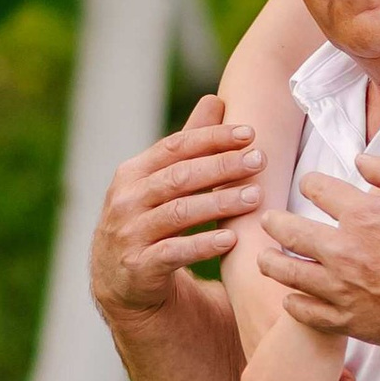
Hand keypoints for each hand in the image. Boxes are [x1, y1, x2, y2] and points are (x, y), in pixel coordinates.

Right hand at [90, 100, 261, 318]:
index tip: (249, 133)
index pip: (175, 146)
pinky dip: (203, 245)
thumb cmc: (150, 220)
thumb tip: (216, 100)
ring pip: (180, 212)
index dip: (212, 137)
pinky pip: (174, 252)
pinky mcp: (139, 266)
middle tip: (259, 161)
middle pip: (179, 176)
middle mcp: (127, 199)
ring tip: (255, 197)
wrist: (119, 281)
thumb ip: (188, 145)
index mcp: (133, 173)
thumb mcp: (161, 181)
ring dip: (219, 203)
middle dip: (222, 166)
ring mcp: (130, 233)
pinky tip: (231, 240)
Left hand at [257, 152, 379, 347]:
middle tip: (269, 221)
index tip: (310, 187)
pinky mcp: (349, 320)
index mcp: (361, 212)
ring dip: (271, 262)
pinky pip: (305, 313)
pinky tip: (292, 297)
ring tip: (266, 259)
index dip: (311, 184)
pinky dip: (293, 303)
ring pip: (287, 272)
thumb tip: (360, 160)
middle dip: (274, 222)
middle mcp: (344, 249)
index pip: (316, 189)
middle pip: (288, 230)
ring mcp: (343, 287)